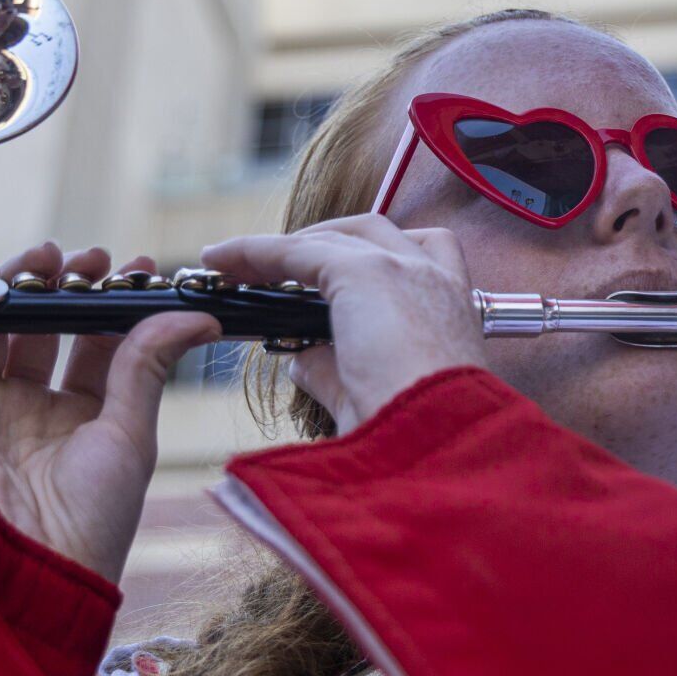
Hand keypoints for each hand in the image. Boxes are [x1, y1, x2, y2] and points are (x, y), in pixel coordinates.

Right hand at [0, 243, 218, 583]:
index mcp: (87, 418)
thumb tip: (197, 316)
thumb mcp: (131, 433)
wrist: (30, 569)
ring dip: (12, 285)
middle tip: (83, 257)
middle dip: (62, 285)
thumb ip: (148, 365)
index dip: (114, 302)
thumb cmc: (91, 519)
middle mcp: (35, 410)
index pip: (99, 344)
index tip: (136, 265)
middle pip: (44, 329)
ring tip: (38, 256)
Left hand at [202, 215, 486, 434]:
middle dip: (326, 241)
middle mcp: (435, 279)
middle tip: (283, 266)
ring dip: (289, 244)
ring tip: (241, 263)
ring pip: (336, 236)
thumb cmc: (419, 438)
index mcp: (453, 310)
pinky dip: (255, 251)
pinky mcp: (364, 273)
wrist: (441, 442)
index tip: (324, 279)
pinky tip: (223, 260)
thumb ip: (335, 370)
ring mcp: (404, 270)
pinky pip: (296, 251)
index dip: (366, 261)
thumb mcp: (371, 397)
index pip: (413, 260)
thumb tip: (301, 359)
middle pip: (373, 234)